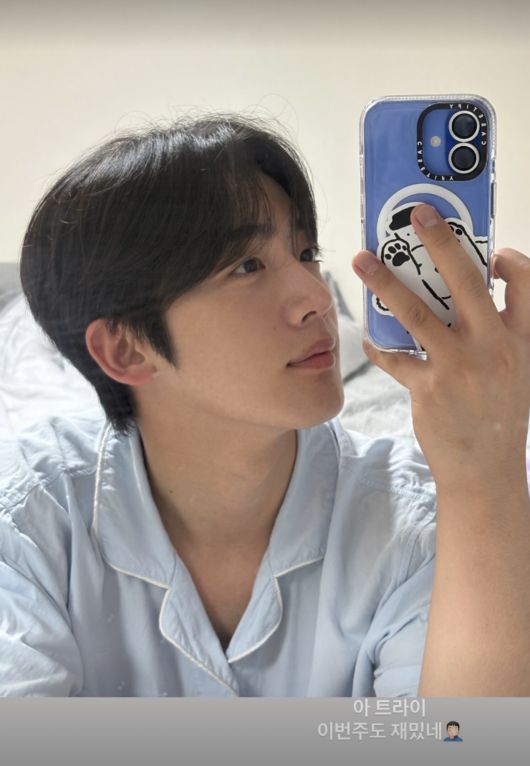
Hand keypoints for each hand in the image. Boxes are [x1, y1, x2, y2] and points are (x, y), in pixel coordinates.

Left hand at [352, 204, 529, 495]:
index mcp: (521, 339)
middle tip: (417, 213)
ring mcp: (460, 367)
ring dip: (385, 282)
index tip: (491, 252)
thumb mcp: (515, 370)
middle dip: (441, 241)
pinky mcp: (429, 388)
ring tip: (362, 262)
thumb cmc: (499, 415)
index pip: (524, 282)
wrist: (486, 471)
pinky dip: (380, 345)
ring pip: (416, 312)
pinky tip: (370, 337)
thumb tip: (471, 291)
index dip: (508, 258)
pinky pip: (395, 356)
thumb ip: (500, 331)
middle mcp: (493, 347)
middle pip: (466, 281)